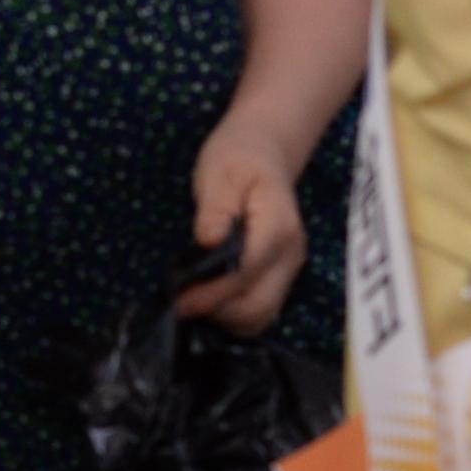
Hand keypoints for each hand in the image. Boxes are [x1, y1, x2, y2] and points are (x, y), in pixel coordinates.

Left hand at [180, 121, 305, 330]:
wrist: (262, 154)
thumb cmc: (238, 159)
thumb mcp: (220, 174)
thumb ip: (215, 209)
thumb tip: (208, 242)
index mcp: (278, 226)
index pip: (246, 272)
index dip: (212, 292)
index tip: (179, 299)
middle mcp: (290, 254)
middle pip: (258, 307)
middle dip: (218, 311)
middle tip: (182, 302)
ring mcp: (288, 269)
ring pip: (260, 316)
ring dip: (225, 317)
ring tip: (194, 298)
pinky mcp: (279, 277)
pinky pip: (259, 309)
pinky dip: (233, 313)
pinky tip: (209, 296)